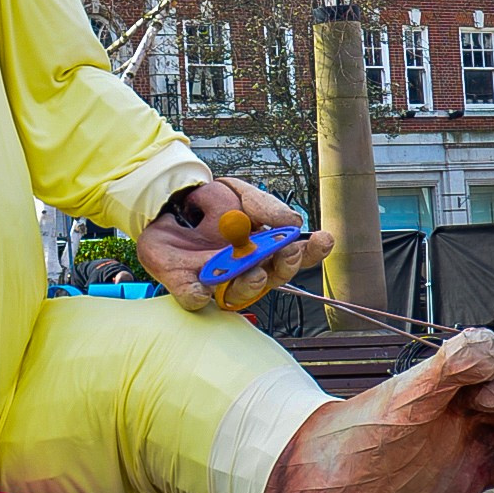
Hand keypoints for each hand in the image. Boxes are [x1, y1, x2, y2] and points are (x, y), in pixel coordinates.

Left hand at [136, 176, 332, 312]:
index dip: (312, 251)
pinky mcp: (185, 281)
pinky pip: (193, 297)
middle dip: (283, 268)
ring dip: (249, 286)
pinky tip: (201, 290)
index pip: (294, 256)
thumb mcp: (242, 195)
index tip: (323, 238)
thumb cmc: (212, 203)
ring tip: (254, 272)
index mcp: (265, 250)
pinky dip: (197, 295)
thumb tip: (293, 220)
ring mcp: (216, 279)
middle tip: (288, 252)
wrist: (170, 198)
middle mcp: (245, 270)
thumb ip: (265, 206)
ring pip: (238, 295)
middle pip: (271, 280)